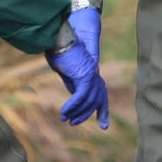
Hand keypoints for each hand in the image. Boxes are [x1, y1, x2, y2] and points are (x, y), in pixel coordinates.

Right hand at [45, 7, 109, 128]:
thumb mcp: (65, 68)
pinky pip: (80, 97)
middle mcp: (93, 73)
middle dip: (101, 113)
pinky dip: (72, 106)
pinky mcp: (84, 75)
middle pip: (100, 97)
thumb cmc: (57, 46)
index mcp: (90, 70)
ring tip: (68, 120)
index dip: (102, 107)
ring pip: (89, 100)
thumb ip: (72, 80)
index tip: (103, 123)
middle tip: (101, 127)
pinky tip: (64, 114)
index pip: (100, 92)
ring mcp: (90, 74)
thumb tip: (73, 93)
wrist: (57, 34)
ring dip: (78, 112)